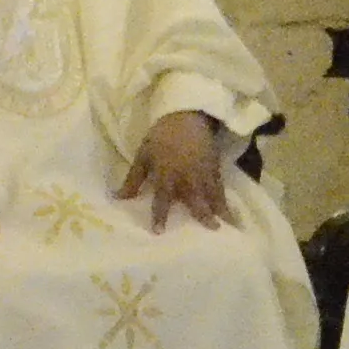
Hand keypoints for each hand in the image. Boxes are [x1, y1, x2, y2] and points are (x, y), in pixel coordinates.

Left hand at [122, 111, 238, 231]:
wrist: (185, 115)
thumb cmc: (161, 136)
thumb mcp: (143, 155)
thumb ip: (133, 179)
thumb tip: (119, 198)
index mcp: (167, 175)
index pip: (162, 200)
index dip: (160, 217)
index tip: (159, 233)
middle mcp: (187, 177)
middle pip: (196, 200)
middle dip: (203, 216)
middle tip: (213, 230)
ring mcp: (203, 173)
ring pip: (212, 195)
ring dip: (220, 210)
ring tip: (228, 225)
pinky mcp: (214, 167)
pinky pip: (220, 186)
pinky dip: (225, 199)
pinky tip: (229, 209)